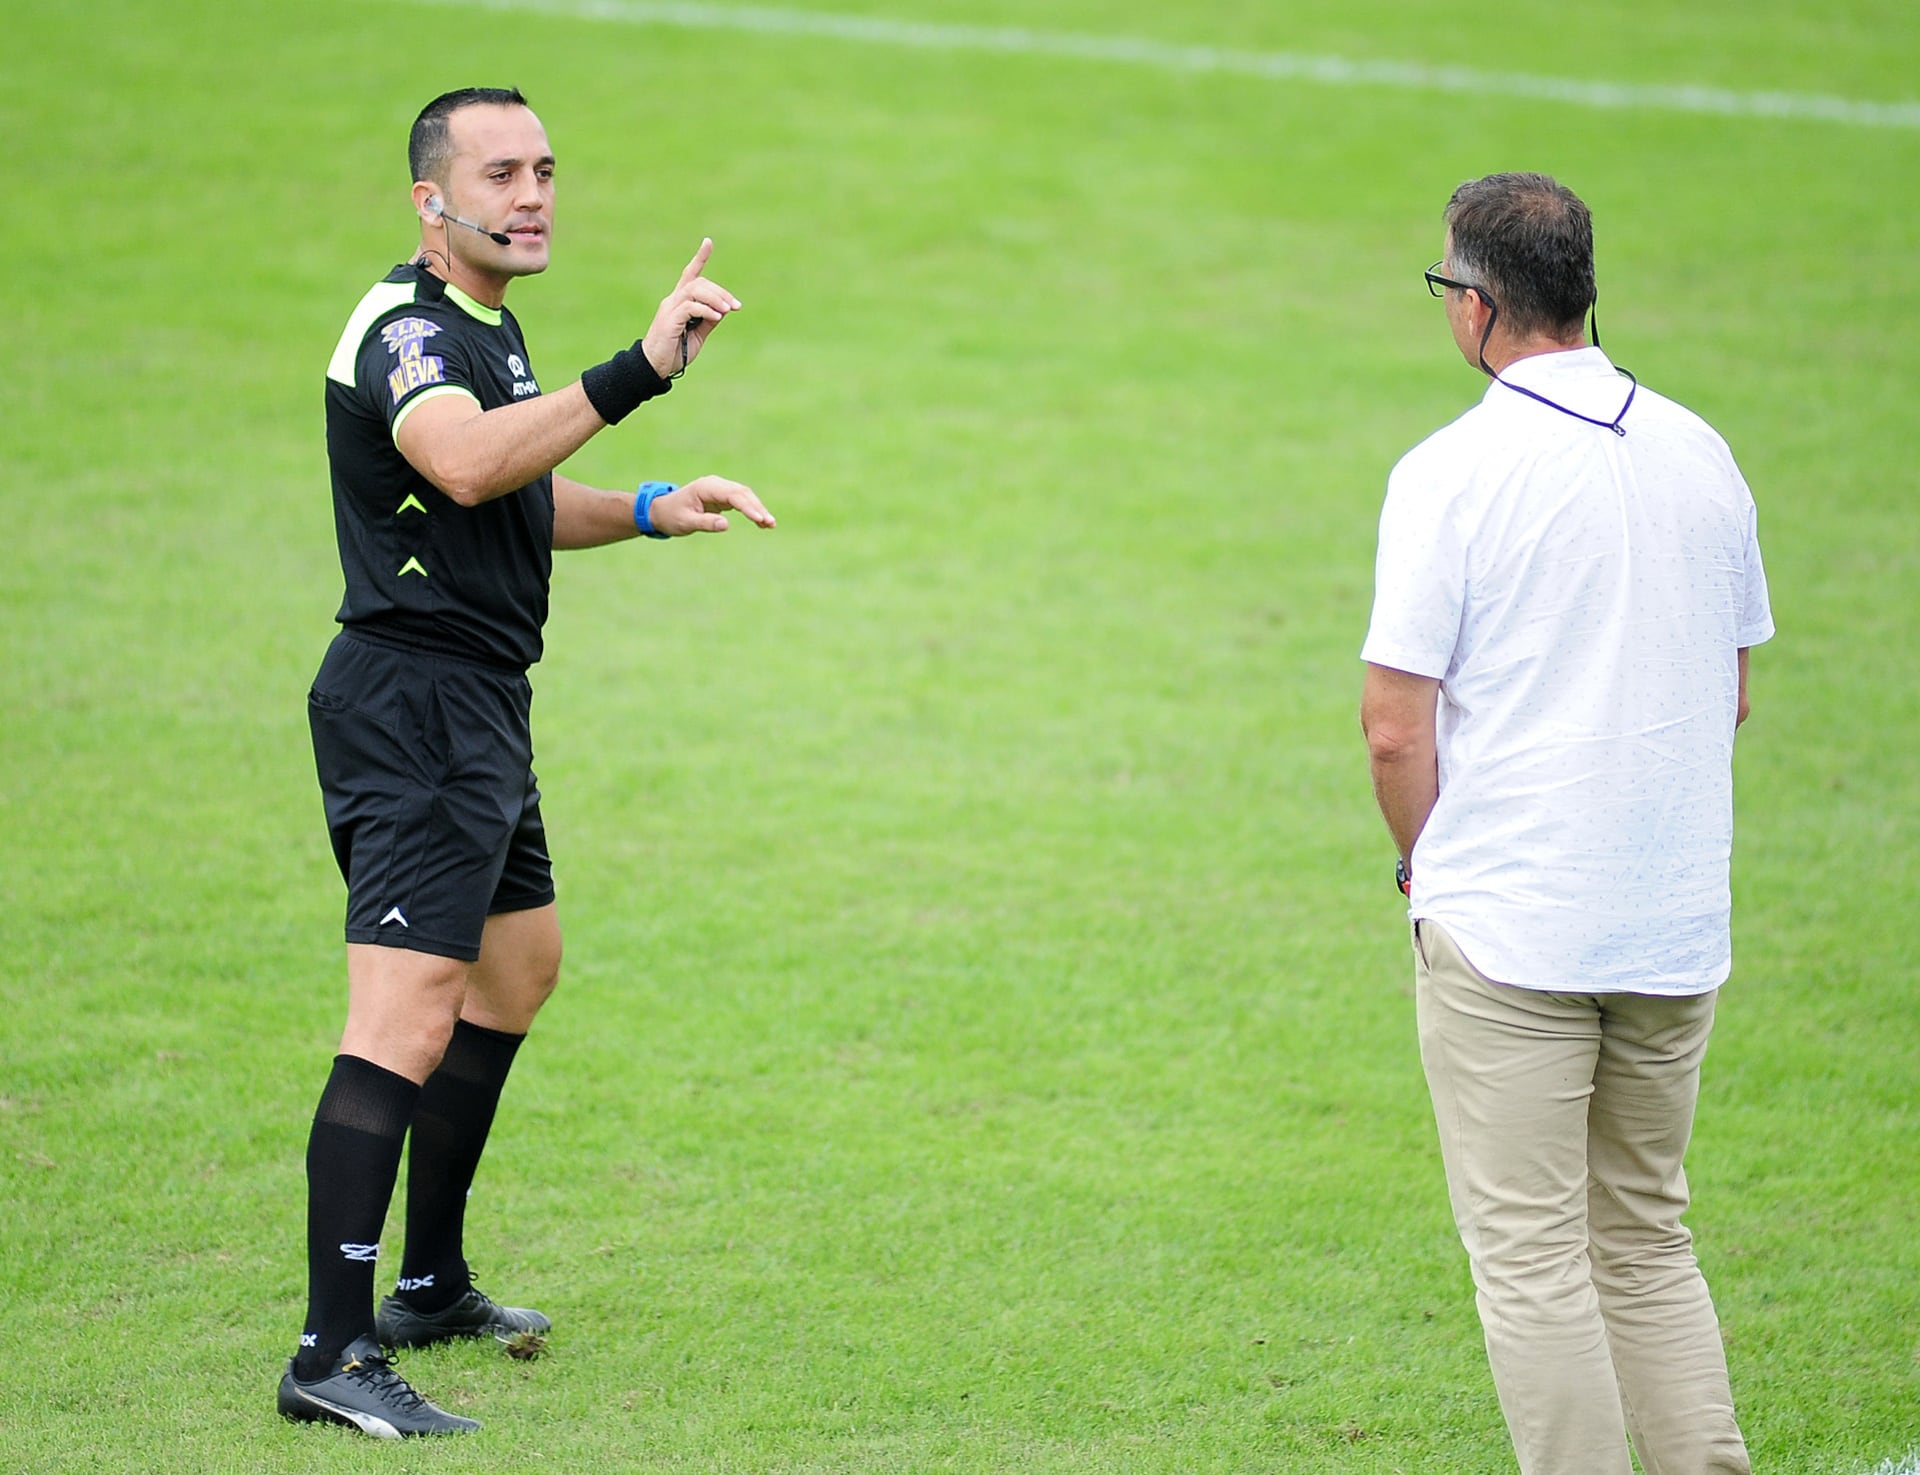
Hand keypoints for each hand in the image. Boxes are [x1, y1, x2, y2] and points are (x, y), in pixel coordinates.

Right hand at [641, 239, 740, 378]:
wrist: (656, 367)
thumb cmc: (675, 352)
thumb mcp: (698, 335)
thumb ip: (709, 320)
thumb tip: (724, 309)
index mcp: (679, 302)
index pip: (690, 274)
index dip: (699, 258)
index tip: (708, 242)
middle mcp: (673, 300)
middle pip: (698, 282)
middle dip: (720, 291)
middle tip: (735, 306)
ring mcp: (670, 308)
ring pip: (694, 290)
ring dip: (715, 298)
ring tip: (728, 310)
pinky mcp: (669, 319)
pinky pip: (690, 307)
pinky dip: (706, 310)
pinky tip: (717, 317)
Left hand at [648, 475, 775, 535]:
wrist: (662, 510)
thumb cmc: (672, 516)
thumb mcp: (686, 522)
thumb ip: (705, 523)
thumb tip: (726, 525)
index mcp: (706, 487)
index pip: (733, 495)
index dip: (748, 507)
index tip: (759, 519)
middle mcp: (716, 485)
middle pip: (743, 493)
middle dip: (758, 508)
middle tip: (770, 523)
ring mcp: (720, 489)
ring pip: (745, 496)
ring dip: (758, 509)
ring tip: (770, 525)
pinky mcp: (722, 497)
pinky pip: (741, 502)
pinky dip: (752, 511)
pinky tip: (762, 523)